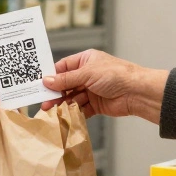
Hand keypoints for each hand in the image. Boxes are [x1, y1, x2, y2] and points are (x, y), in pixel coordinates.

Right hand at [40, 49, 167, 122]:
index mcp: (86, 60)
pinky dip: (73, 112)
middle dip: (55, 93)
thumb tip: (47, 81)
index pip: (63, 67)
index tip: (39, 84)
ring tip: (52, 110)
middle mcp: (88, 74)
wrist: (136, 92)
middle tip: (43, 101)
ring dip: (63, 104)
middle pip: (66, 84)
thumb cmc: (115, 75)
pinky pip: (81, 108)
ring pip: (72, 97)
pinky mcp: (96, 104)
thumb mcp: (87, 73)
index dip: (51, 76)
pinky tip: (65, 115)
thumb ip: (66, 79)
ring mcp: (92, 90)